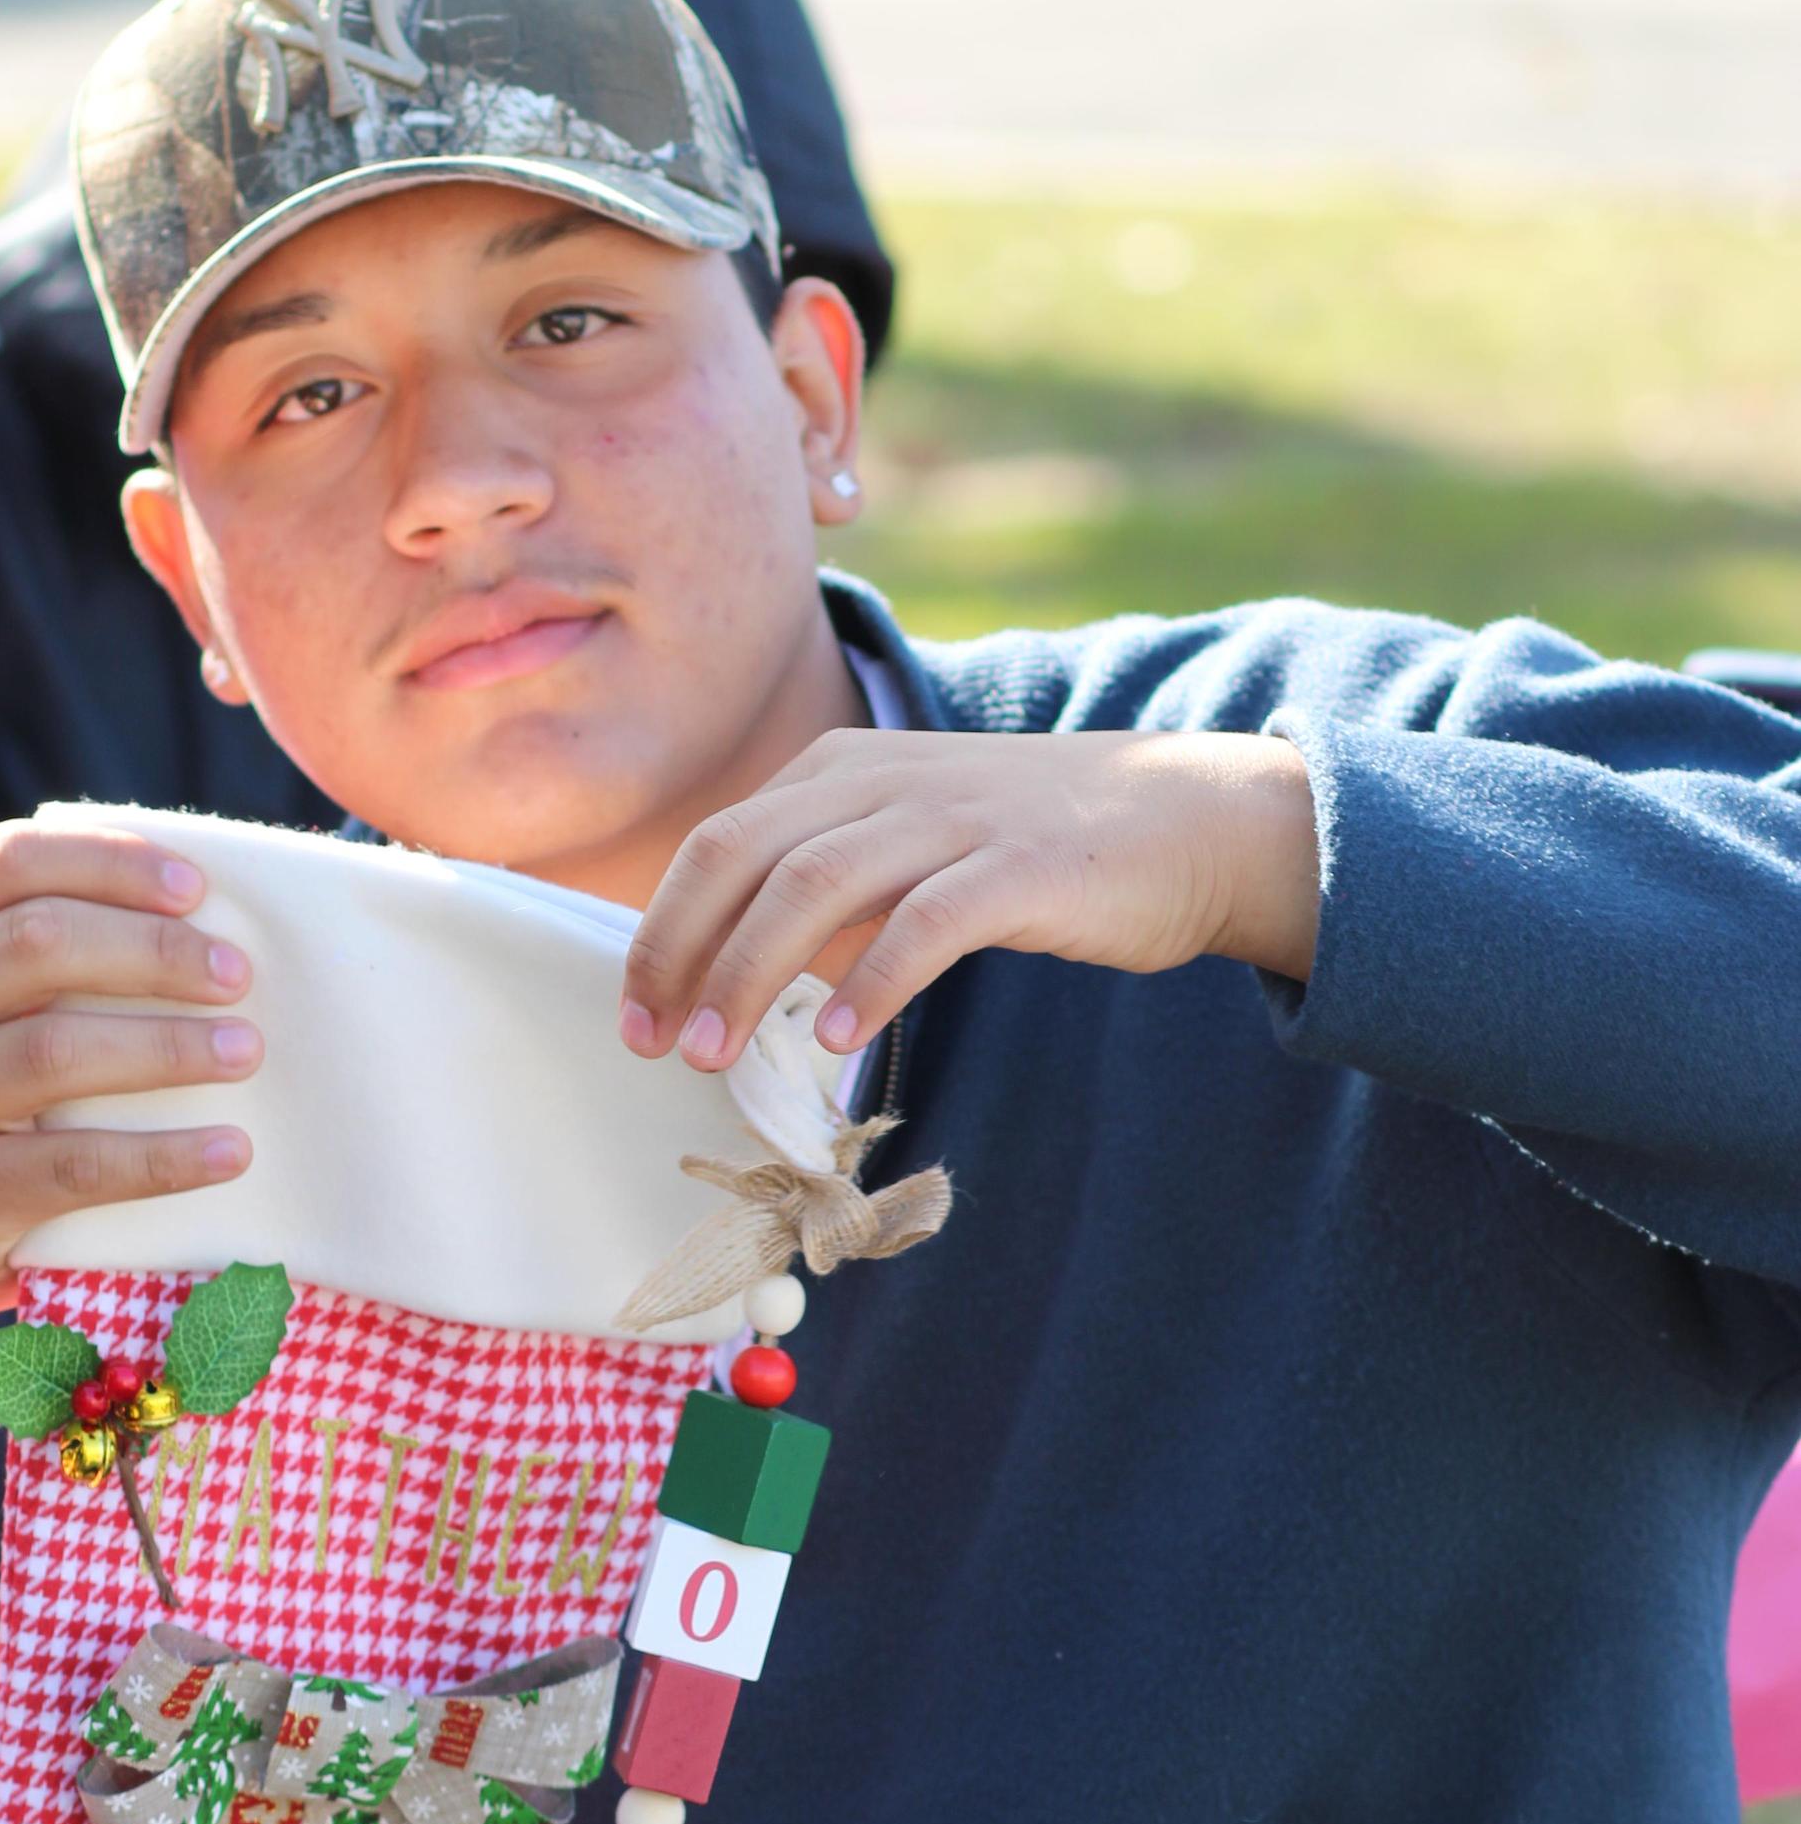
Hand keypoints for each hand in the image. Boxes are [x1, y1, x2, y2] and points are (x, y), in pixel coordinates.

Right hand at [0, 825, 258, 1542]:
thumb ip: (52, 949)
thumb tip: (206, 912)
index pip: (9, 861)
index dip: (108, 863)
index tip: (197, 889)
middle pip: (36, 944)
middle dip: (153, 952)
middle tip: (238, 976)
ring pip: (54, 1051)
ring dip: (167, 1046)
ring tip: (245, 1051)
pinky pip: (76, 1166)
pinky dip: (165, 1157)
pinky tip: (231, 1150)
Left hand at [619, 726, 1320, 1071]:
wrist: (1187, 820)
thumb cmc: (1034, 850)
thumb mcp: (909, 842)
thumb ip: (826, 885)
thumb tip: (732, 973)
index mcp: (842, 768)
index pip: (717, 844)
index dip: (660, 931)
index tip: (636, 1016)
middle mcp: (884, 779)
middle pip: (740, 856)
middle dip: (680, 952)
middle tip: (656, 1043)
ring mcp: (953, 817)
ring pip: (812, 885)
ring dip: (748, 975)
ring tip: (716, 1055)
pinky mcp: (1019, 866)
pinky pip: (923, 922)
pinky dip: (868, 983)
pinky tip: (834, 1044)